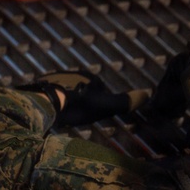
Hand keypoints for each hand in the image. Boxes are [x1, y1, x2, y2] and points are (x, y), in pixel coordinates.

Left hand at [22, 71, 149, 126]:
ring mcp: (55, 77)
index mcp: (90, 77)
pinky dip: (52, 101)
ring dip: (66, 100)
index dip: (98, 103)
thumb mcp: (105, 106)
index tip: (92, 115)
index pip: (99, 89)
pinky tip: (51, 111)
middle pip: (82, 89)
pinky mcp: (40, 83)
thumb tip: (148, 93)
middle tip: (77, 117)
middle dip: (81, 100)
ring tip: (64, 115)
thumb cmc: (78, 105)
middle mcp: (73, 72)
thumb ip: (124, 102)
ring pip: (65, 91)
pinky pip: (50, 93)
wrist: (45, 102)